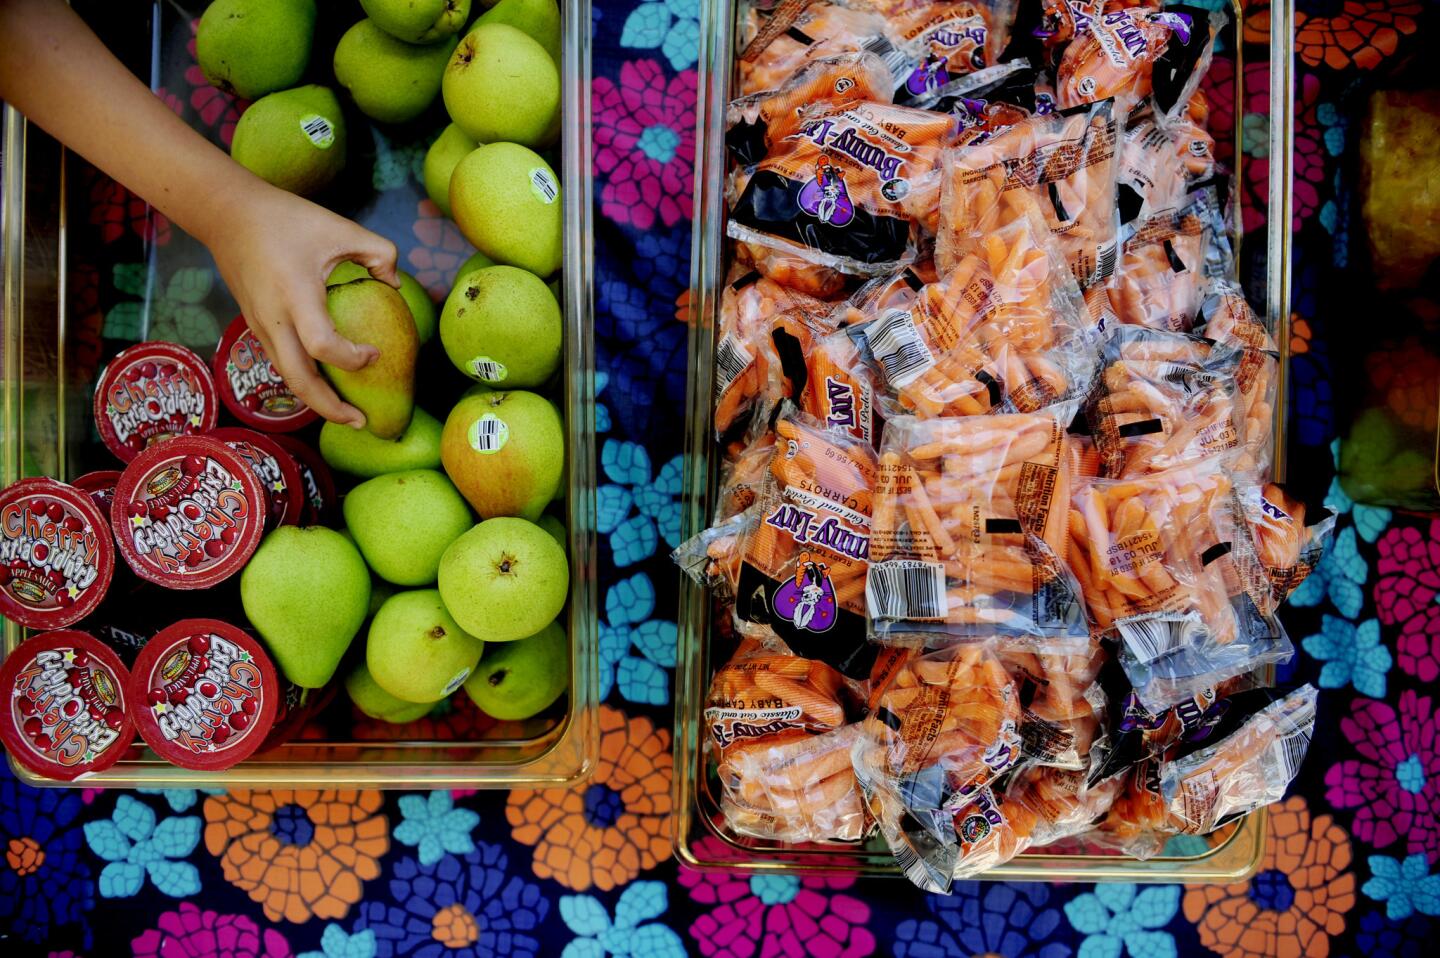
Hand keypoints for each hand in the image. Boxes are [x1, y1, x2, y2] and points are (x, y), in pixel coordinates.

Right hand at [206, 181, 399, 427]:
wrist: (226, 214)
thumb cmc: (286, 219)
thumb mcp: (339, 227)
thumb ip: (378, 252)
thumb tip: (396, 284)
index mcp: (295, 295)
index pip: (323, 346)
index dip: (352, 359)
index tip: (375, 353)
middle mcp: (273, 319)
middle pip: (299, 381)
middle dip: (330, 408)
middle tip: (362, 422)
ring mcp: (260, 326)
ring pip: (287, 377)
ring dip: (317, 400)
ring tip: (348, 413)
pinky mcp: (255, 327)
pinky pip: (281, 363)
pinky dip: (304, 380)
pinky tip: (327, 384)